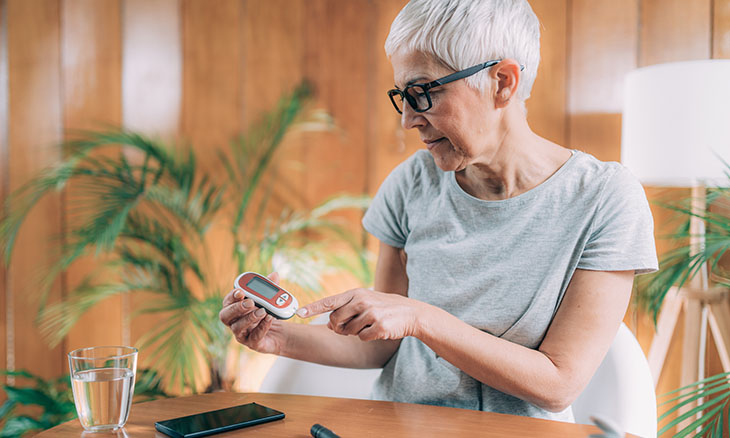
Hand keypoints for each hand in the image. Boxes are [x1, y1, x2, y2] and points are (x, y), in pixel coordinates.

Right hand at [219, 272, 284, 354]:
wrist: (278, 332)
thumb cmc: (267, 312)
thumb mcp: (269, 298)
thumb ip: (270, 286)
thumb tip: (274, 275)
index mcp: (234, 307)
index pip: (227, 301)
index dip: (232, 296)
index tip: (241, 291)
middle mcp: (233, 321)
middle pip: (225, 316)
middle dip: (237, 308)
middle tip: (250, 302)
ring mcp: (241, 334)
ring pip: (237, 328)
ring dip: (250, 318)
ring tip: (262, 311)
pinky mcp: (252, 343)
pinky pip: (254, 337)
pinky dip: (262, 327)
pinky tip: (270, 318)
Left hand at [297, 288, 422, 340]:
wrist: (410, 313)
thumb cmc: (384, 307)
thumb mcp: (364, 302)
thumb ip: (346, 311)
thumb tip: (329, 325)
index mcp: (355, 293)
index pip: (329, 301)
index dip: (313, 308)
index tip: (300, 313)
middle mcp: (361, 301)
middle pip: (335, 320)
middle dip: (339, 327)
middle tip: (351, 325)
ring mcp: (370, 313)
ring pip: (348, 331)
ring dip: (356, 332)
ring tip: (369, 324)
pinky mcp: (378, 326)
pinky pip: (362, 338)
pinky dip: (367, 337)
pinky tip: (377, 329)